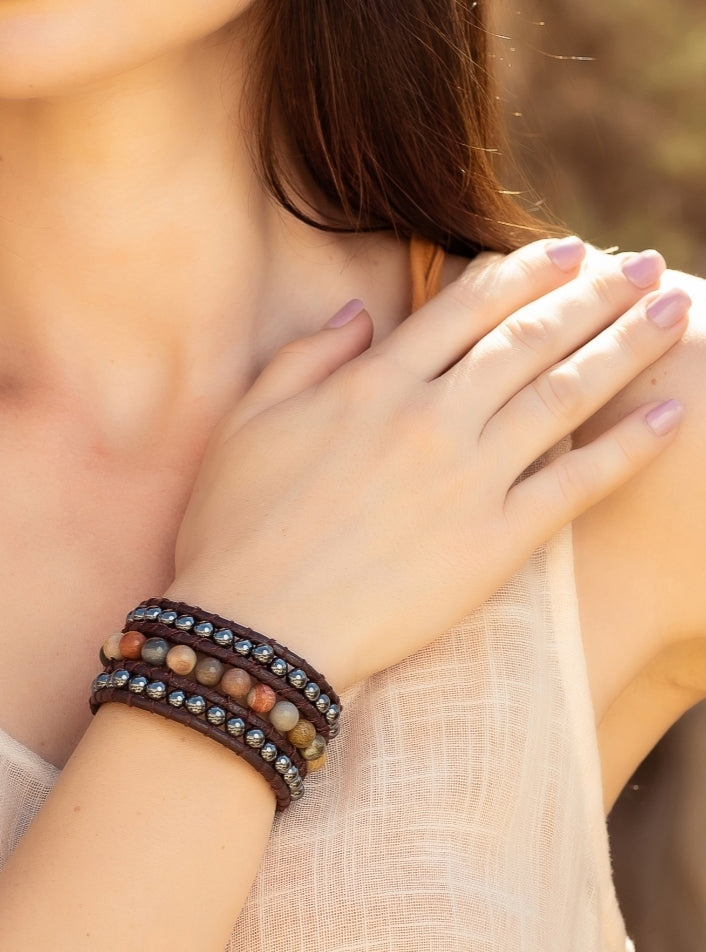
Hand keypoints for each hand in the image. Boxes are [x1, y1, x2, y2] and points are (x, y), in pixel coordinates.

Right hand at [168, 239, 688, 689]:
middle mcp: (432, 418)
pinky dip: (628, 448)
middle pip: (530, 339)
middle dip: (597, 293)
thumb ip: (305, 357)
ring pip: (564, 394)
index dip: (525, 272)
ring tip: (674, 311)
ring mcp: (469, 480)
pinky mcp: (494, 544)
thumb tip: (356, 312)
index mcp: (374, 384)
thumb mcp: (248, 423)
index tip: (570, 250)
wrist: (254, 631)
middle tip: (647, 263)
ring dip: (626, 346)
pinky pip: (575, 484)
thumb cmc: (236, 527)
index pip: (466, 309)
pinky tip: (669, 412)